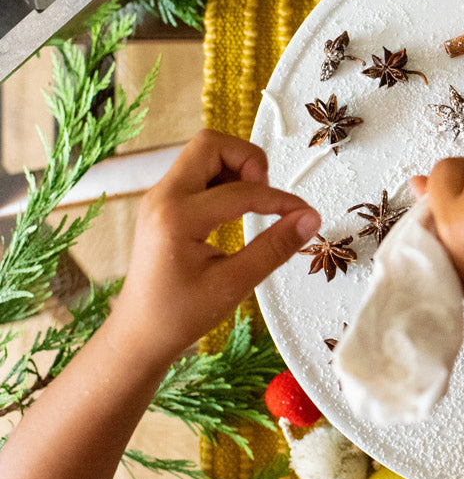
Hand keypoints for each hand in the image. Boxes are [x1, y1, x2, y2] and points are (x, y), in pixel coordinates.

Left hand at [111, 130, 320, 361]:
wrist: (139, 334)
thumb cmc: (178, 315)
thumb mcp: (234, 284)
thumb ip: (274, 248)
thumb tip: (309, 220)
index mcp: (177, 217)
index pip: (242, 191)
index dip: (281, 201)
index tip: (305, 216)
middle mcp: (163, 198)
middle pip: (211, 144)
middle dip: (249, 160)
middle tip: (266, 195)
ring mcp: (160, 198)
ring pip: (204, 152)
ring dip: (236, 167)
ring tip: (253, 204)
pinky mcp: (165, 204)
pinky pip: (197, 171)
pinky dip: (224, 179)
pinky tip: (236, 211)